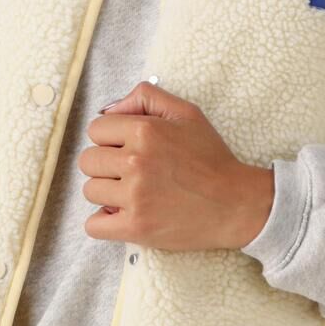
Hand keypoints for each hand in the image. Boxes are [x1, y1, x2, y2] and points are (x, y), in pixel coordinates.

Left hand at [80, 79, 275, 253]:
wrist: (236, 204)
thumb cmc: (211, 159)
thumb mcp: (186, 113)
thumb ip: (145, 98)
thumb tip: (108, 109)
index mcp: (145, 131)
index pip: (95, 130)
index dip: (110, 140)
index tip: (127, 150)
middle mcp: (136, 161)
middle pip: (88, 161)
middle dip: (105, 166)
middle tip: (129, 174)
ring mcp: (135, 196)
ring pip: (90, 191)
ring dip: (106, 194)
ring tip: (131, 195)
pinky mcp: (136, 227)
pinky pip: (93, 225)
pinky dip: (103, 223)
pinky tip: (121, 216)